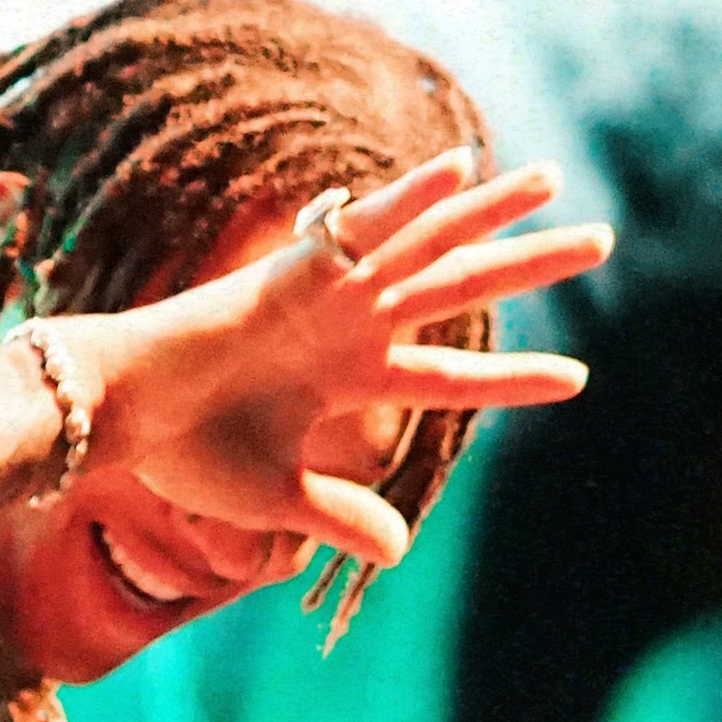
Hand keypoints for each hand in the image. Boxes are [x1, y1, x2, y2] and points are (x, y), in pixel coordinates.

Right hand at [77, 150, 610, 570]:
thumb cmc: (185, 452)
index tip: (578, 376)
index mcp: (350, 377)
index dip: (514, 378)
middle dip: (528, 265)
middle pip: (462, 288)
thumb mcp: (278, 498)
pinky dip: (414, 198)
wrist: (121, 415)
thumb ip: (341, 516)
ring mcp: (329, 294)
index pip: (453, 375)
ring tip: (556, 184)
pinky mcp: (298, 270)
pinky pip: (366, 226)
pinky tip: (465, 170)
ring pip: (430, 244)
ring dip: (492, 214)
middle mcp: (351, 325)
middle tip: (601, 241)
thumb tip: (400, 551)